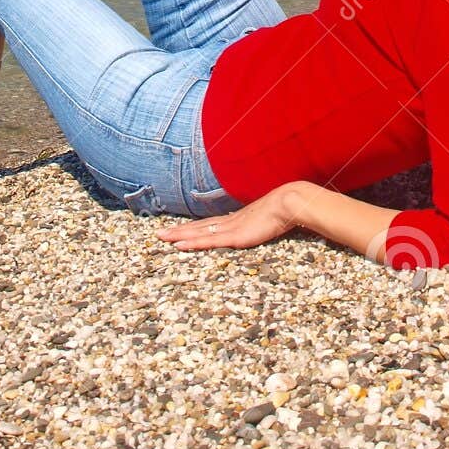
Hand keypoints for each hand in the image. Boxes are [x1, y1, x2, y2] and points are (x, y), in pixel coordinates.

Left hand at [155, 185, 298, 252]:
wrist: (289, 203)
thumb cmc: (283, 211)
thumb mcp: (268, 220)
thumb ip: (261, 224)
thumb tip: (262, 225)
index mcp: (236, 219)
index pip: (209, 224)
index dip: (193, 227)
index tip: (179, 230)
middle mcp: (228, 222)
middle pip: (198, 227)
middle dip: (178, 230)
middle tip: (159, 234)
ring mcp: (229, 228)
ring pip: (198, 232)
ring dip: (178, 234)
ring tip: (161, 237)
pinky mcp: (233, 236)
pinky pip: (207, 241)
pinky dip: (192, 242)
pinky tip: (178, 245)